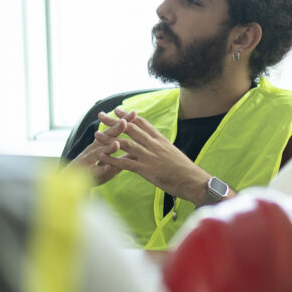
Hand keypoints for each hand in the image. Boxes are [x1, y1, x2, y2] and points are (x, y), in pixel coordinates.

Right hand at [65, 108, 137, 185]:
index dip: (124, 122)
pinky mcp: (86, 173)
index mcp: (102, 144)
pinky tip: (108, 168)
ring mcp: (89, 160)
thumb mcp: (112, 163)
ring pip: (99, 152)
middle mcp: (95, 149)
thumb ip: (124, 156)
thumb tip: (139, 149)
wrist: (73, 182)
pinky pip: (95, 171)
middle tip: (125, 121)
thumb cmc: (95, 170)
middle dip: (115, 129)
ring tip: (117, 144)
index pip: (115, 131)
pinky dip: (101, 169)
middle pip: (106, 137)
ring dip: (108, 148)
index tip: (134, 112)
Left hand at [97, 107, 219, 206]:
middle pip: (131, 129)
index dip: (128, 116)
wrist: (194, 181)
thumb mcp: (172, 153)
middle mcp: (154, 145)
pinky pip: (126, 163)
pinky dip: (112, 160)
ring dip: (109, 138)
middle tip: (101, 115)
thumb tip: (150, 145)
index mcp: (160, 140)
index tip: (118, 110)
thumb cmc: (184, 170)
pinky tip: (102, 157)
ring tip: (96, 134)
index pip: (142, 123)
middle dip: (114, 121)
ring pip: (126, 144)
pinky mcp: (147, 170)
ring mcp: (150, 157)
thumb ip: (159, 148)